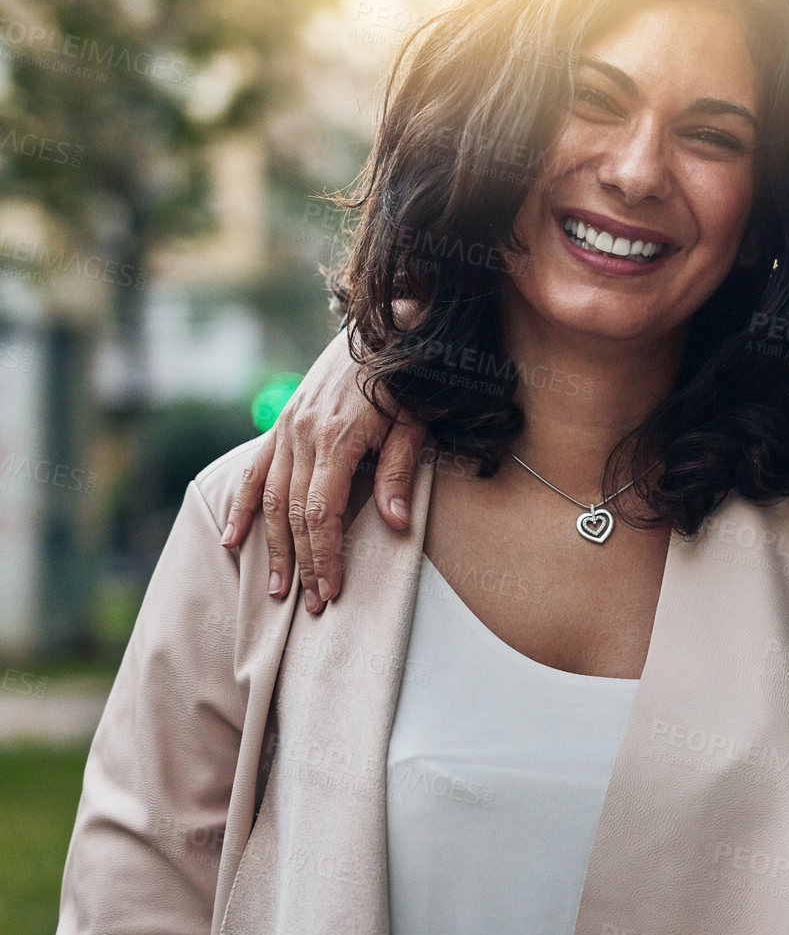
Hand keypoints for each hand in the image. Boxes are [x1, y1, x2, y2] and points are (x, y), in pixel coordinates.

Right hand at [221, 326, 426, 612]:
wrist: (381, 329)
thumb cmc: (405, 381)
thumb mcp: (412, 423)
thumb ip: (397, 472)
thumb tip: (395, 524)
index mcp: (336, 438)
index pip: (322, 512)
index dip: (325, 554)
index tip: (330, 589)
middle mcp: (302, 435)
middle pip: (294, 513)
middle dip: (302, 562)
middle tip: (310, 604)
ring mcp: (286, 429)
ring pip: (272, 499)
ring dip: (272, 546)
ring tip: (275, 588)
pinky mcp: (281, 425)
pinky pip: (256, 471)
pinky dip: (242, 506)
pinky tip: (230, 538)